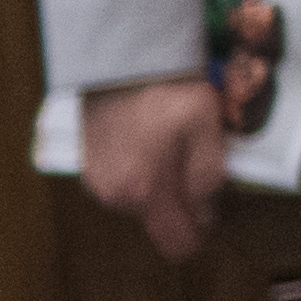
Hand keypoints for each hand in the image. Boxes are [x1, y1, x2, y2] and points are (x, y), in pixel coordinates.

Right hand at [81, 73, 230, 263]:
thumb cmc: (165, 88)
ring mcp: (98, 183)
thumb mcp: (206, 127)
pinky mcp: (89, 166)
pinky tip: (144, 137)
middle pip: (161, 220)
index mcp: (146, 193)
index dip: (202, 228)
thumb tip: (207, 212)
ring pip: (142, 200)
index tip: (212, 203)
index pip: (179, 244)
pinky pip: (123, 182)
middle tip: (192, 154)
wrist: (116, 56)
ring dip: (159, 181)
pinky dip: (138, 168)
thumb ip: (209, 177)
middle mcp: (117, 197)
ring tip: (167, 140)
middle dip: (180, 197)